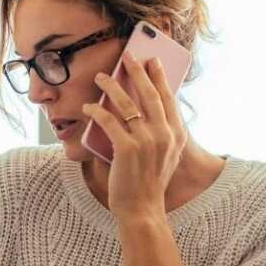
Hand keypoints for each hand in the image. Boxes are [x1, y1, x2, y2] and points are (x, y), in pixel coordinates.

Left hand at [81, 50, 186, 220]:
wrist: (142, 209)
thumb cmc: (148, 183)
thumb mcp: (164, 157)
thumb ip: (160, 135)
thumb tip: (143, 111)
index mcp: (176, 135)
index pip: (167, 99)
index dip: (159, 78)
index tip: (151, 61)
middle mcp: (164, 135)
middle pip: (149, 94)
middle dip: (136, 72)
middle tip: (128, 56)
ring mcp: (146, 141)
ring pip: (126, 104)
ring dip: (111, 87)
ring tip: (101, 77)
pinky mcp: (126, 149)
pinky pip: (108, 121)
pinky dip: (97, 111)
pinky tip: (89, 107)